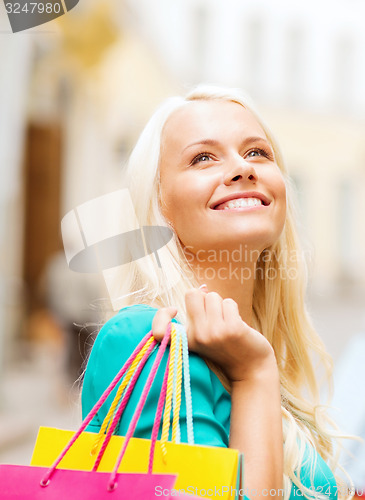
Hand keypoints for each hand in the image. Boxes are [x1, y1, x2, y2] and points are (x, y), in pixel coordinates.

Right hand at [152, 286, 276, 382]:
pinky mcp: (232, 329)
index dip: (162, 315)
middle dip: (204, 298)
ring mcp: (214, 333)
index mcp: (186, 341)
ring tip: (226, 321)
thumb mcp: (205, 333)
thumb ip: (199, 310)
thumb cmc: (226, 347)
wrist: (251, 368)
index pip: (159, 330)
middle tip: (213, 315)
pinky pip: (228, 302)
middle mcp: (197, 337)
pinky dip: (233, 309)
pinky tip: (237, 324)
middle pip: (192, 294)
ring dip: (221, 305)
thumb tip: (202, 287)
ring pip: (212, 296)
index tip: (174, 311)